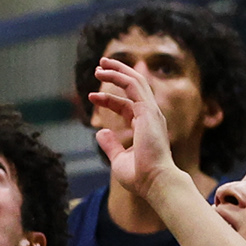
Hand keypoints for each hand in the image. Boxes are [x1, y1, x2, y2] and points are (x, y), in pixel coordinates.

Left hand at [92, 57, 180, 201]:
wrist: (154, 181)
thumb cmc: (139, 175)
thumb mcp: (119, 158)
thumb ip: (111, 144)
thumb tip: (100, 132)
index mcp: (145, 127)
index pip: (127, 106)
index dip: (109, 99)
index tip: (91, 97)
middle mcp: (150, 117)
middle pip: (135, 88)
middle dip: (118, 75)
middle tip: (100, 66)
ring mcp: (151, 113)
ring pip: (136, 82)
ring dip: (118, 70)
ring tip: (100, 64)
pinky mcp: (147, 111)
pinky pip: (133, 86)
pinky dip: (119, 76)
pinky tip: (104, 72)